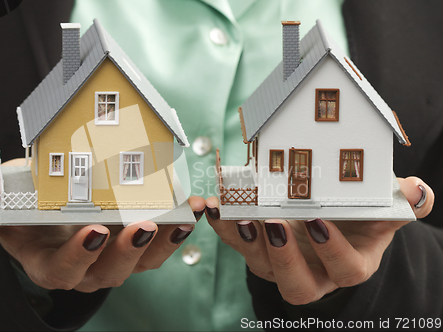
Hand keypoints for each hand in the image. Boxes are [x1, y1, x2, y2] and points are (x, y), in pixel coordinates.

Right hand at [0, 159, 198, 292]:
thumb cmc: (23, 207)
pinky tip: (193, 208)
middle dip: (128, 251)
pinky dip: (179, 226)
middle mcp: (87, 267)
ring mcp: (116, 256)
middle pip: (111, 271)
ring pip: (145, 260)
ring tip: (182, 217)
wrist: (49, 206)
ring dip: (166, 240)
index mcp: (51, 264)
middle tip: (141, 225)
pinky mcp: (138, 242)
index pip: (64, 271)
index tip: (94, 232)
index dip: (80, 257)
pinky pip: (162, 242)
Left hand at [205, 177, 433, 304]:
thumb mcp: (383, 207)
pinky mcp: (256, 246)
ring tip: (234, 211)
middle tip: (272, 222)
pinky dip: (222, 224)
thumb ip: (401, 203)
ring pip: (259, 264)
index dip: (332, 251)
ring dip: (244, 239)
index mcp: (349, 263)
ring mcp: (281, 261)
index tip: (319, 222)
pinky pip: (235, 242)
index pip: (346, 270)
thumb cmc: (358, 214)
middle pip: (296, 283)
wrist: (331, 214)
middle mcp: (313, 270)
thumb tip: (418, 191)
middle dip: (282, 257)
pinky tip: (212, 203)